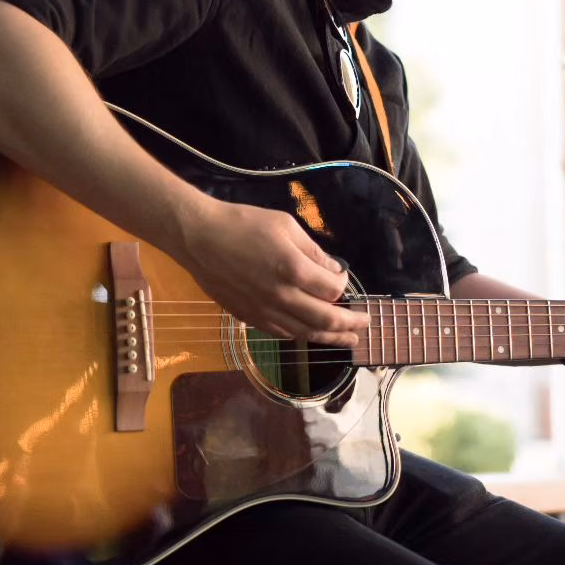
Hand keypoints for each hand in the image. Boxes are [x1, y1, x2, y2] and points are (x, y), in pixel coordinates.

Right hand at [177, 197, 367, 346]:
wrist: (199, 238)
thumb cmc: (243, 224)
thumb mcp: (285, 225)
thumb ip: (313, 251)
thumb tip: (333, 270)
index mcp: (293, 270)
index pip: (333, 289)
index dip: (344, 286)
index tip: (343, 277)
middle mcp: (282, 297)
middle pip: (325, 319)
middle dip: (350, 324)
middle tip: (365, 325)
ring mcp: (264, 311)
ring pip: (305, 333)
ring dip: (331, 338)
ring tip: (348, 341)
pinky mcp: (248, 318)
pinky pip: (282, 334)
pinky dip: (301, 336)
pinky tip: (309, 334)